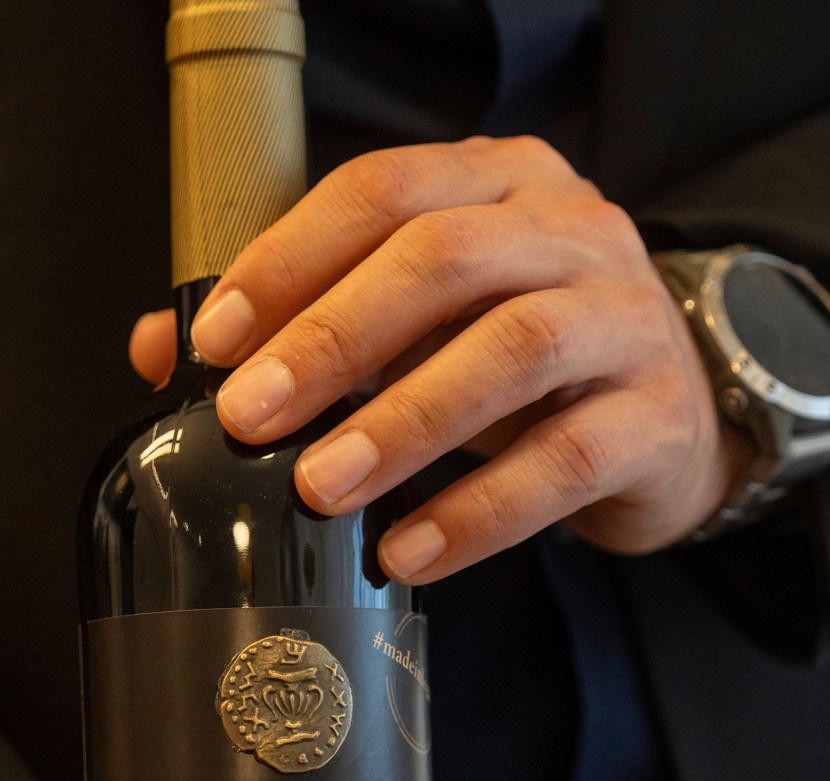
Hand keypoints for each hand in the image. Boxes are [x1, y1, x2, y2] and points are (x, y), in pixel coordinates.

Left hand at [129, 135, 748, 583]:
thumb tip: (159, 349)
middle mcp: (573, 231)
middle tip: (254, 417)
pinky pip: (564, 459)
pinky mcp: (656, 417)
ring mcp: (626, 319)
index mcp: (501, 182)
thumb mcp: (417, 323)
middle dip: (333, 340)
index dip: (292, 260)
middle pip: (446, 260)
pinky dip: (477, 510)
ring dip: (401, 424)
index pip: (384, 192)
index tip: (216, 341)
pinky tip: (409, 549)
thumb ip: (301, 321)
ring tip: (321, 489)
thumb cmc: (521, 365)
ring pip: (512, 351)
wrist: (670, 426)